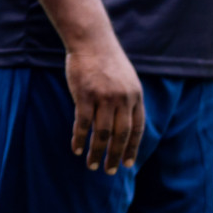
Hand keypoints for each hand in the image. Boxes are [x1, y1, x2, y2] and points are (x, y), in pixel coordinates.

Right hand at [64, 35, 144, 173]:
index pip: (137, 129)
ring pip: (102, 133)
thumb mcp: (126, 79)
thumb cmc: (105, 59)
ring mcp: (104, 98)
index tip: (126, 163)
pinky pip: (83, 123)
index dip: (132, 148)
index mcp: (135, 96)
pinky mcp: (84, 95)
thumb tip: (125, 123)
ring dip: (97, 152)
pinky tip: (76, 149)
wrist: (91, 40)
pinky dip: (79, 138)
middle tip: (109, 171)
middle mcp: (123, 99)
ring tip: (92, 165)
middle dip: (115, 155)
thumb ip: (128, 99)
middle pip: (120, 135)